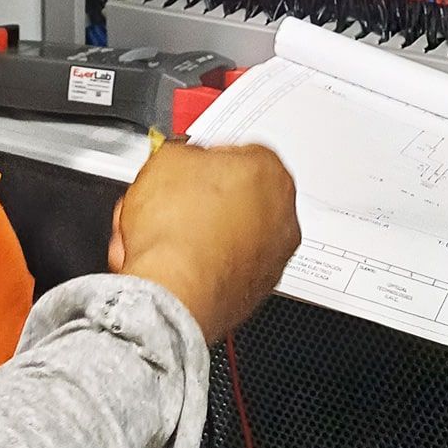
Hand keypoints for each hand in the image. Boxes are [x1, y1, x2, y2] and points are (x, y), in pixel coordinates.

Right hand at [108, 142, 299, 343]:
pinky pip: (229, 264)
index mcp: (269, 170)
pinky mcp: (259, 288)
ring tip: (165, 237)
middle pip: (237, 194)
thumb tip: (182, 160)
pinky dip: (207, 263)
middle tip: (173, 203)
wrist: (172, 295)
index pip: (237, 152)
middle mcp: (282, 212)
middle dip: (202, 199)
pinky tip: (175, 263)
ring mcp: (274, 254)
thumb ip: (184, 153)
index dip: (202, 162)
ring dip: (201, 232)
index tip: (186, 171)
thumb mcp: (166, 160)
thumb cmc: (176, 233)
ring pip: (231, 232)